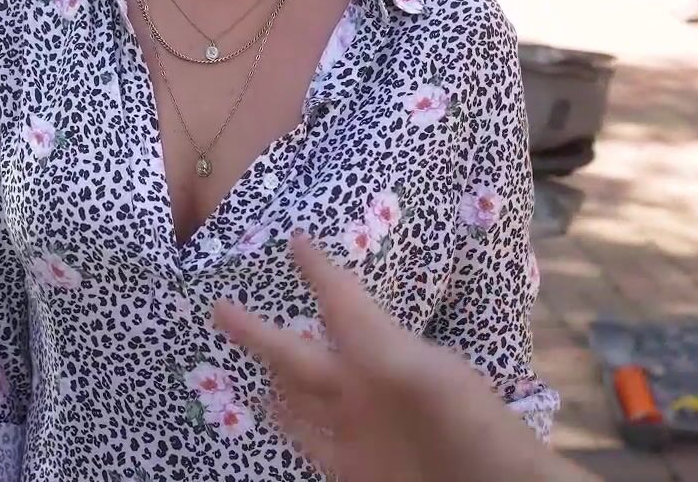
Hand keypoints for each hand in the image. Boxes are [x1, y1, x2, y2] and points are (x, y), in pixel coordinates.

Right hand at [212, 233, 586, 481]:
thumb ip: (382, 350)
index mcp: (385, 352)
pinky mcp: (355, 470)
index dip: (319, 271)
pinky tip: (269, 407)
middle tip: (222, 305)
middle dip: (260, 331)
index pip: (342, 301)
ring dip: (272, 375)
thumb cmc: (475, 428)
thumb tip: (343, 327)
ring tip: (246, 354)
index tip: (296, 239)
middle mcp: (363, 387)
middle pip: (298, 353)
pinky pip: (311, 441)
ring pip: (300, 395)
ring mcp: (358, 430)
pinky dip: (288, 424)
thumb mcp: (432, 377)